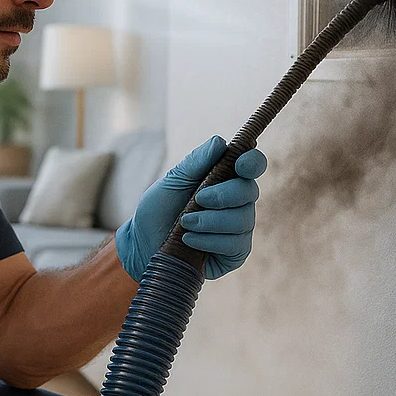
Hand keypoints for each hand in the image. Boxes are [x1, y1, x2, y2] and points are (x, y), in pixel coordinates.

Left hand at [114, 135, 266, 280]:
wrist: (144, 245)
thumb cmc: (158, 211)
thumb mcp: (171, 182)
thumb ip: (195, 162)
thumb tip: (220, 142)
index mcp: (225, 179)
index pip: (252, 165)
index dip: (252, 162)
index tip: (240, 164)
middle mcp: (237, 202)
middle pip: (249, 191)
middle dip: (223, 195)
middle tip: (198, 199)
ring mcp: (239, 228)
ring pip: (242, 219)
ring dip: (210, 221)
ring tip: (185, 224)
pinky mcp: (235, 253)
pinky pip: (235, 244)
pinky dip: (209, 240)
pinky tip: (189, 241)